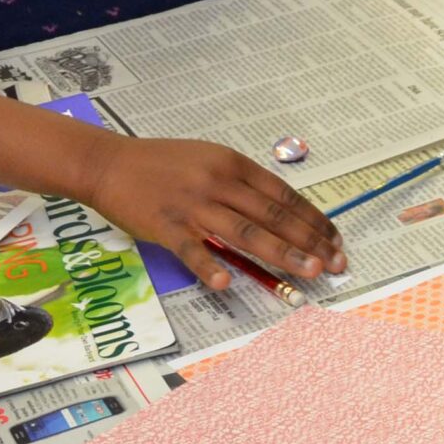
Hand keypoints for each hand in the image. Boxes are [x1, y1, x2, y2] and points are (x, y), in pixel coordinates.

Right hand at [73, 134, 344, 288]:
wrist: (106, 162)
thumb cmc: (161, 164)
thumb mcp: (209, 160)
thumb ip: (243, 183)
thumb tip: (283, 211)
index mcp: (232, 165)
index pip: (284, 196)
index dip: (314, 220)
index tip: (336, 240)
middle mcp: (217, 184)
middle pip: (274, 217)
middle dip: (311, 242)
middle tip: (337, 263)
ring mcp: (192, 206)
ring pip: (246, 233)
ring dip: (283, 253)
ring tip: (312, 271)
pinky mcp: (165, 226)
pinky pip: (191, 250)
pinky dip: (208, 267)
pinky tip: (226, 283)